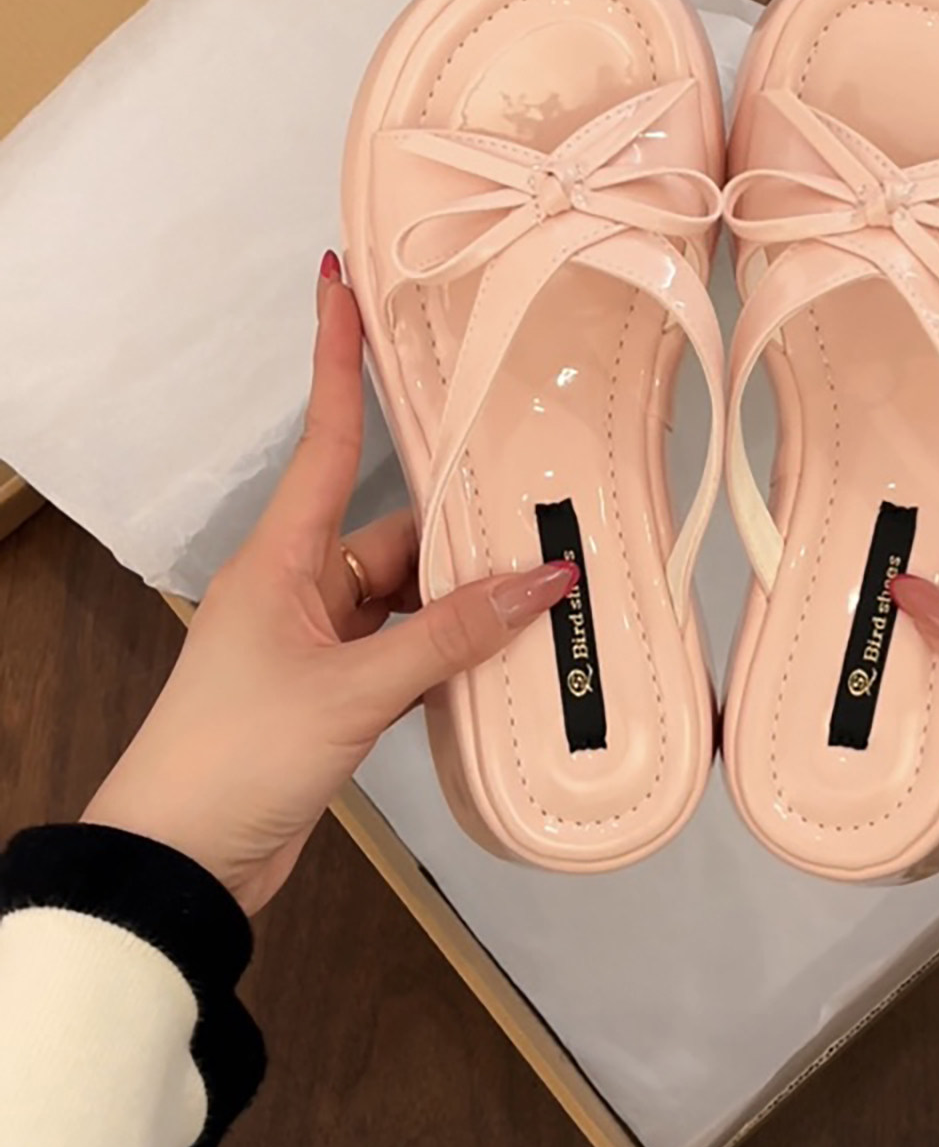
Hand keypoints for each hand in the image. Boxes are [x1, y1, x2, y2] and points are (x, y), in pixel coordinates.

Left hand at [83, 256, 575, 914]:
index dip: (337, 359)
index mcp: (282, 557)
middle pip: (399, 530)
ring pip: (414, 597)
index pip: (325, 437)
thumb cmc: (235, 755)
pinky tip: (507, 659)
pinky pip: (410, 651)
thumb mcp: (351, 690)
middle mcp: (300, 587)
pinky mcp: (335, 695)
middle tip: (549, 505)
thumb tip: (543, 582)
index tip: (345, 283)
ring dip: (469, 602)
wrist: (181, 862)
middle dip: (467, 526)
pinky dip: (454, 654)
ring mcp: (318, 642)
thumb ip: (451, 636)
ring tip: (550, 590)